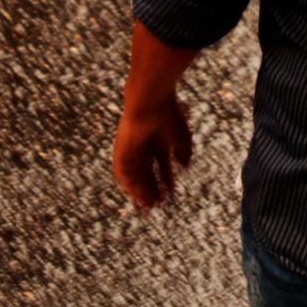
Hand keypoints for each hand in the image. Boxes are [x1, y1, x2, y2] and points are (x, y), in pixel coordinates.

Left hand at [113, 96, 192, 210]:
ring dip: (140, 190)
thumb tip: (185, 166)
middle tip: (159, 204)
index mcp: (158, 139)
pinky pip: (122, 173)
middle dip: (152, 188)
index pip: (161, 164)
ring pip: (134, 174)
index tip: (170, 193)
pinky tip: (138, 195)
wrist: (150, 101)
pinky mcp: (121, 150)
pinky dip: (130, 185)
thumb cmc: (168, 115)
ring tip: (149, 205)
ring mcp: (132, 148)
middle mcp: (144, 145)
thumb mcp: (181, 137)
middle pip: (146, 171)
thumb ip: (183, 152)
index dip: (166, 179)